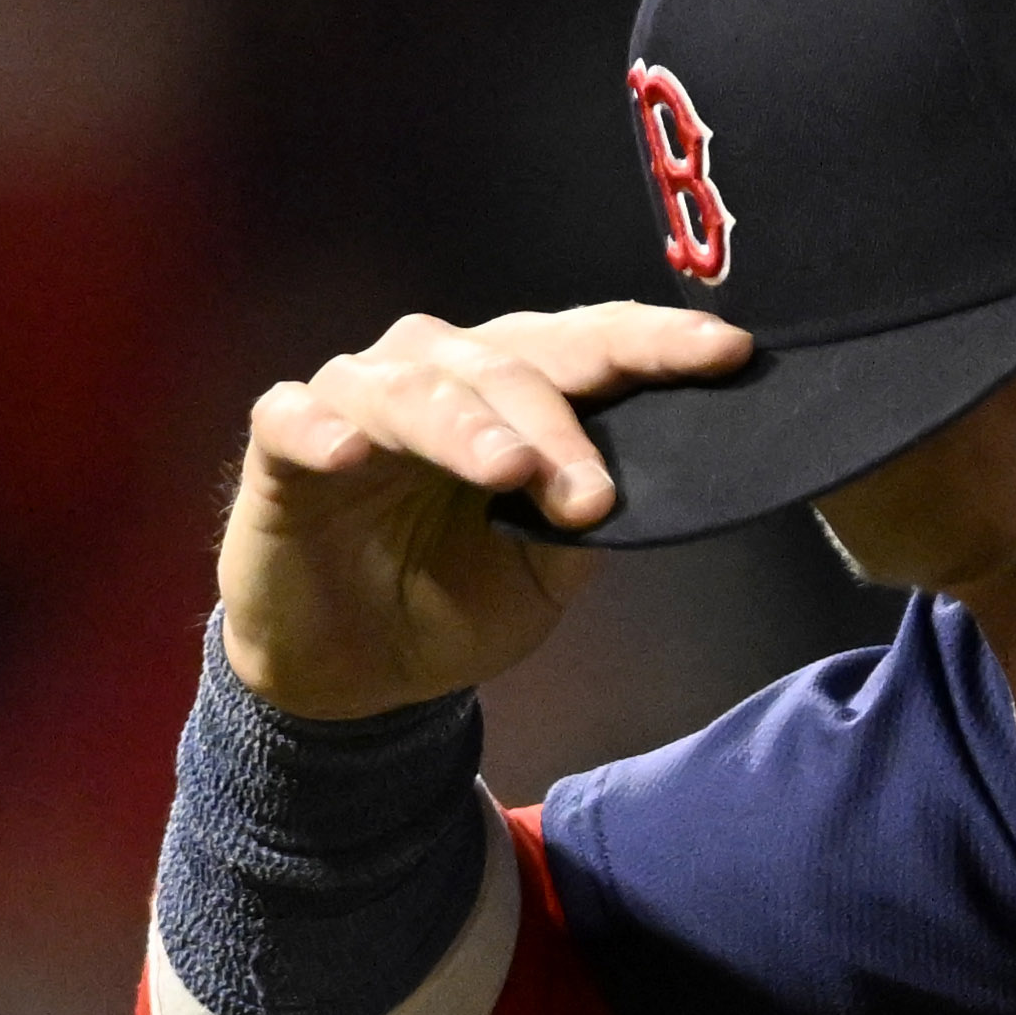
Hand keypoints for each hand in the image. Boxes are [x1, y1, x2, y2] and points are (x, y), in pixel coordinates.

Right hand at [216, 300, 758, 719]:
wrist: (352, 669)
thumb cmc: (447, 600)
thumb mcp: (544, 576)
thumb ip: (589, 522)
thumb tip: (657, 479)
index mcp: (516, 392)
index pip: (591, 349)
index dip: (655, 345)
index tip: (729, 354)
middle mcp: (441, 372)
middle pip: (512, 362)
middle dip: (561, 421)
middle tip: (593, 491)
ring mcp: (360, 398)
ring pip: (418, 385)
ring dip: (469, 426)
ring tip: (509, 471)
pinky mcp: (285, 441)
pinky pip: (296, 418)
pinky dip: (325, 429)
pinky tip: (353, 452)